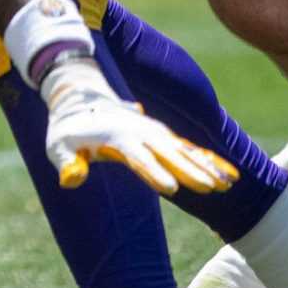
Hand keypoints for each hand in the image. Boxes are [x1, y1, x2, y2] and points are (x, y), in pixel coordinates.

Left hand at [38, 55, 237, 195]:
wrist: (80, 98)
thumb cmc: (68, 130)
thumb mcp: (58, 146)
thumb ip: (67, 163)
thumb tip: (70, 180)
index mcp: (116, 137)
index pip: (137, 157)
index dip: (153, 172)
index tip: (172, 188)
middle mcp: (140, 133)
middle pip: (168, 153)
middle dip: (190, 171)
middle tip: (212, 188)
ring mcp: (153, 132)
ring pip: (184, 151)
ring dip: (205, 166)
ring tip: (228, 184)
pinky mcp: (161, 136)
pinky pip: (188, 149)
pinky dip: (207, 160)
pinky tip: (229, 175)